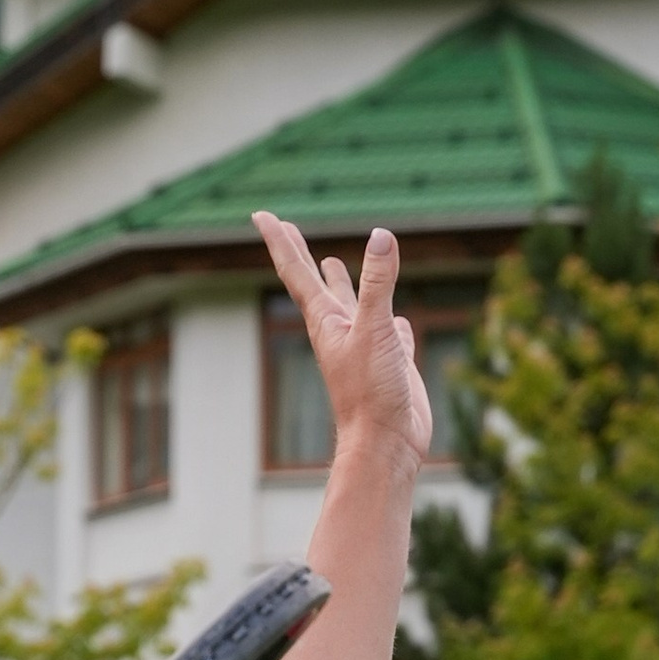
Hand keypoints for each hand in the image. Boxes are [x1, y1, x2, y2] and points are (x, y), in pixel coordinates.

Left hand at [253, 214, 432, 462]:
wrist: (387, 444)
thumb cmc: (372, 394)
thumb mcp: (375, 330)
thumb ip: (378, 284)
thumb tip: (381, 237)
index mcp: (326, 322)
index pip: (297, 271)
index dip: (280, 241)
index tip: (260, 215)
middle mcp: (340, 331)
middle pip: (315, 283)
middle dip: (300, 253)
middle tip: (286, 229)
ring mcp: (364, 347)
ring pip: (352, 305)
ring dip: (343, 283)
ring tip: (334, 262)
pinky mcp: (390, 362)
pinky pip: (390, 332)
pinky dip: (392, 319)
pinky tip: (398, 318)